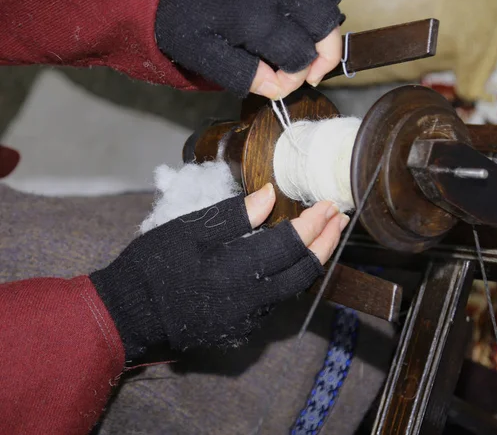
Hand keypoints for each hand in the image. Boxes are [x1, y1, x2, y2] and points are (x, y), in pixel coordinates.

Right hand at [90, 184, 348, 361]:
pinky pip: (276, 301)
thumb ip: (233, 216)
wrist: (129, 314)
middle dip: (326, 243)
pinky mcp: (241, 329)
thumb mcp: (187, 230)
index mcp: (235, 272)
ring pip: (293, 289)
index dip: (313, 223)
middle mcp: (249, 301)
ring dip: (312, 260)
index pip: (289, 245)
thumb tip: (271, 196)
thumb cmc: (153, 265)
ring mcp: (247, 320)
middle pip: (303, 272)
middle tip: (338, 219)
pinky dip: (290, 277)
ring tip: (324, 235)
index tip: (327, 203)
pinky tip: (291, 260)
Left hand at [155, 0, 343, 98]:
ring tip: (311, 48)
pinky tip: (306, 23)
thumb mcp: (201, 55)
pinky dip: (322, 4)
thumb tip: (277, 90)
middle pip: (324, 24)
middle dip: (324, 56)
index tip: (278, 87)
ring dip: (327, 29)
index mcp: (252, 20)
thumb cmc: (182, 18)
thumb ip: (242, 74)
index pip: (298, 54)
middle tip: (308, 73)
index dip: (295, 78)